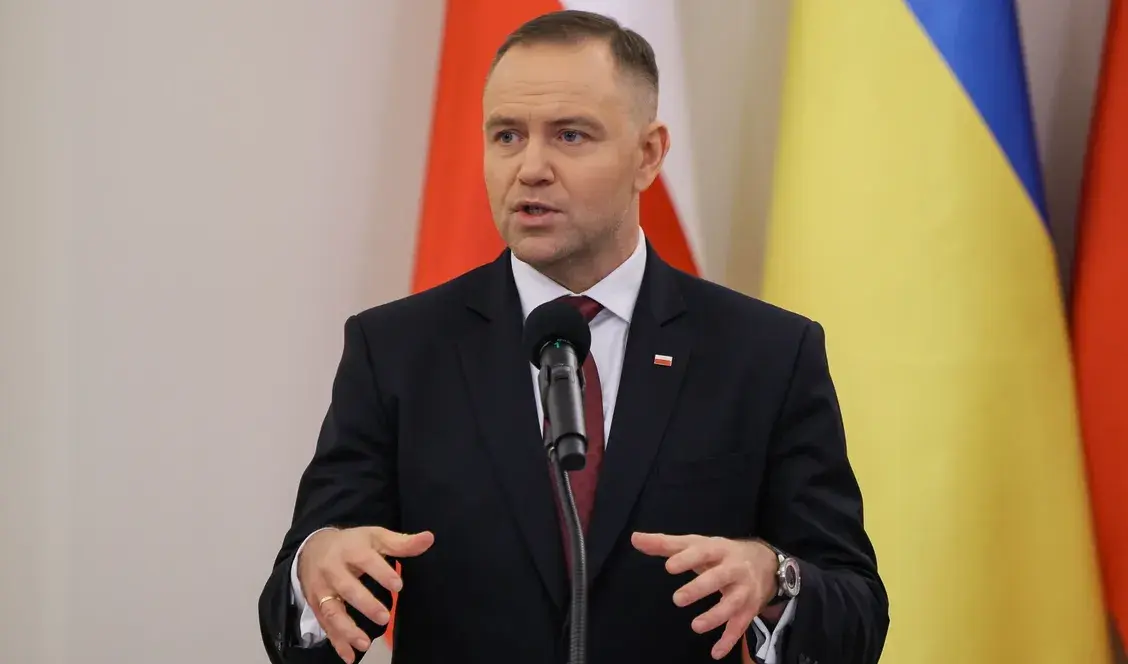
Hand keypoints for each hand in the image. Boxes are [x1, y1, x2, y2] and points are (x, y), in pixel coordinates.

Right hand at [297, 526, 433, 662]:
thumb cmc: (352, 544)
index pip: (366, 560)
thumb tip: (429, 539)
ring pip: (332, 611)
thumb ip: (401, 543)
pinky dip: (337, 642)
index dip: (381, 572)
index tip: (398, 585)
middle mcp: (333, 570)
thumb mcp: (375, 537)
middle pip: (347, 587)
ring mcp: (323, 590)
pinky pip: (326, 626)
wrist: (312, 549)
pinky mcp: (317, 606)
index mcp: (351, 550)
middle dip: (365, 603)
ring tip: (365, 644)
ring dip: (347, 629)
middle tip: (385, 617)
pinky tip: (350, 657)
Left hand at [632, 532, 777, 659]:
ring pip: (732, 604)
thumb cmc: (720, 553)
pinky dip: (729, 640)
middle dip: (699, 588)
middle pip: (718, 578)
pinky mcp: (749, 609)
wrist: (765, 561)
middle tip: (677, 599)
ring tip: (696, 626)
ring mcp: (743, 590)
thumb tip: (635, 538)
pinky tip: (716, 652)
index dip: (686, 558)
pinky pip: (740, 626)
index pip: (702, 552)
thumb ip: (665, 544)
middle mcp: (733, 569)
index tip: (669, 566)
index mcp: (718, 549)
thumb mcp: (697, 544)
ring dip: (715, 616)